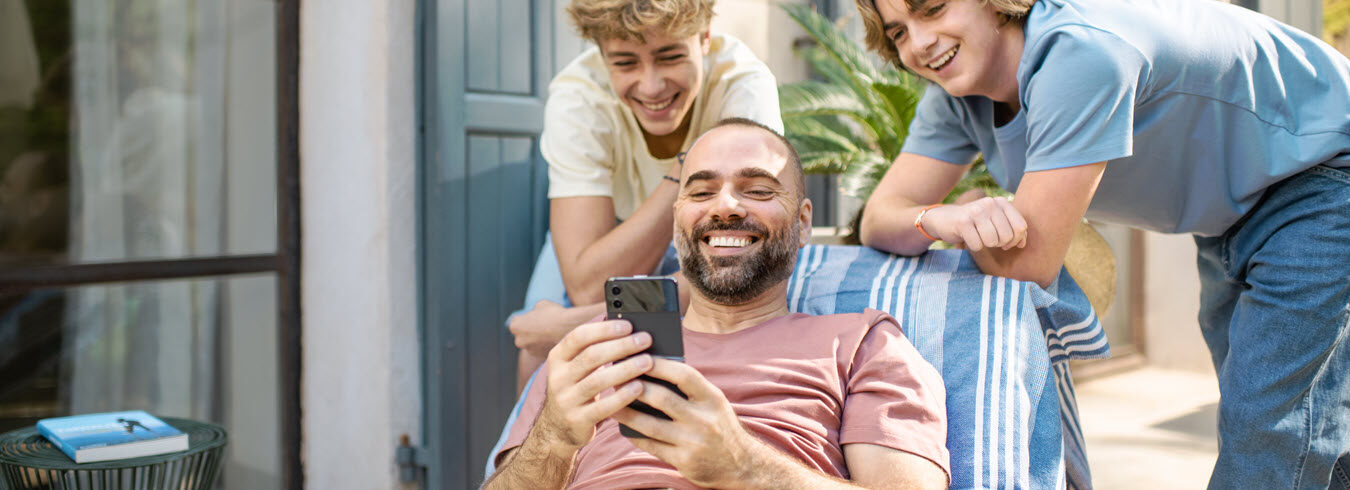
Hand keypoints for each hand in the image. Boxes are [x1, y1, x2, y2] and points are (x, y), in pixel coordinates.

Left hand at [509, 300, 574, 358]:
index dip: (526, 319)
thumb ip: (534, 311)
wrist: (570, 330)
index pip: (516, 322)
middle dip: (531, 331)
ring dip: (539, 340)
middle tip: (544, 326)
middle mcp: (519, 341)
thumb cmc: (555, 315)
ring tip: (552, 333)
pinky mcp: (541, 358)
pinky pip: (542, 351)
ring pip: (532, 344)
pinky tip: (556, 340)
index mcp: (515, 327)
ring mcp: (530, 352)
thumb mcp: (542, 304)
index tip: (535, 318)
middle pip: (523, 335)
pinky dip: (547, 347)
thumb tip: (537, 314)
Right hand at [536, 319, 653, 449]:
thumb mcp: (576, 367)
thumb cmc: (577, 388)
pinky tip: (639, 387)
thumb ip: (594, 349)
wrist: (558, 428)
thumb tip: (627, 328)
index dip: (604, 329)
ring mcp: (566, 400)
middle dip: (622, 346)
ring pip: (598, 381)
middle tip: (646, 340)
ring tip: (648, 361)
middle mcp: (558, 377)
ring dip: (626, 368)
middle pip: (591, 356)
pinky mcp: (577, 420)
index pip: (579, 336)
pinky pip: (603, 407)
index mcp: (558, 358)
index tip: (628, 325)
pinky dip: (622, 396)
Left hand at [612, 358, 757, 487]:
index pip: (684, 375)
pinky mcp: (683, 461)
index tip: (638, 355)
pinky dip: (634, 434)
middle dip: (635, 387)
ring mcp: (693, 442)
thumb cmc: (720, 426)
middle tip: (615, 378)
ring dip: (626, 412)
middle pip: (662, 398)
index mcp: (713, 399)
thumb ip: (690, 389)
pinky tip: (623, 426)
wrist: (740, 465)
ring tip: (611, 403)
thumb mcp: (713, 403)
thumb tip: (653, 370)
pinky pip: (650, 445)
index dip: (660, 365)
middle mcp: (704, 420)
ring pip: (650, 424)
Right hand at [922, 194, 1027, 251]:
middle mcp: (990, 203)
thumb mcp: (996, 222)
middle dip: (998, 243)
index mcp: (1001, 202)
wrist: (945, 219)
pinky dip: (974, 246)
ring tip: (978, 236)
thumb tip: (1023, 244)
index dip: (1015, 240)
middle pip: (1007, 236)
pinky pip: (977, 245)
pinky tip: (968, 237)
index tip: (1005, 242)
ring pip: (992, 241)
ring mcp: (976, 211)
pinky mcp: (963, 222)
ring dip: (985, 244)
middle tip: (988, 238)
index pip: (1021, 227)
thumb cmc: (975, 223)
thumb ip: (1014, 230)